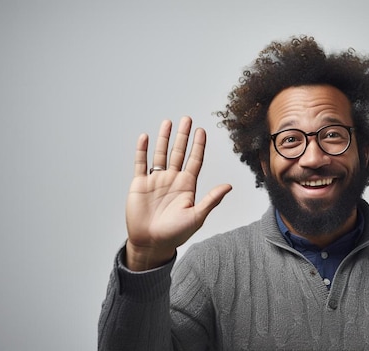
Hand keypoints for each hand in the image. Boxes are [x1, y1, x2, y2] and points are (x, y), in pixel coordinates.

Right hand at [125, 116, 231, 270]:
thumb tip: (229, 186)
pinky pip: (141, 163)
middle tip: (187, 119)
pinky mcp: (139, 184)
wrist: (151, 243)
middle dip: (183, 136)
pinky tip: (145, 137)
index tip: (202, 130)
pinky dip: (142, 150)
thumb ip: (211, 200)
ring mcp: (156, 180)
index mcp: (187, 186)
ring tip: (168, 122)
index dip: (199, 145)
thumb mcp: (196, 216)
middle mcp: (172, 179)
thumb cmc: (175, 234)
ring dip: (164, 138)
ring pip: (161, 153)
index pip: (195, 160)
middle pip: (179, 152)